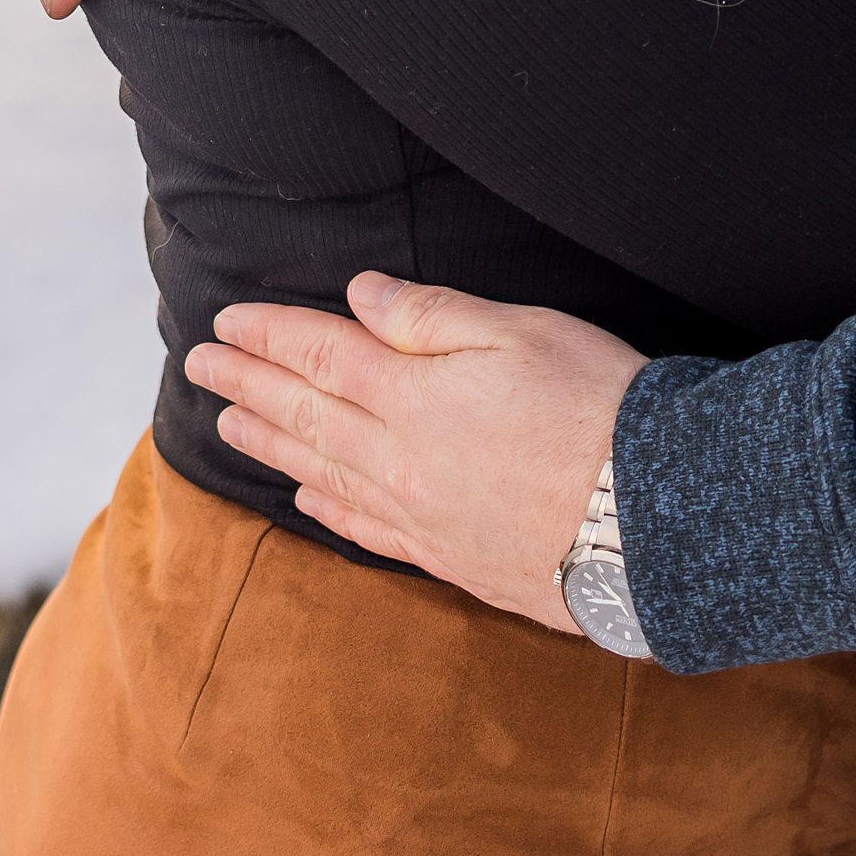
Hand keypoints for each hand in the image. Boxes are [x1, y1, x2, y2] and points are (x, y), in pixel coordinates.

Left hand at [185, 275, 647, 634]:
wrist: (656, 519)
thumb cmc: (601, 408)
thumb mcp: (522, 332)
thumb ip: (431, 316)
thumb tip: (359, 297)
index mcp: (413, 395)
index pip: (319, 354)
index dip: (268, 334)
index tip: (225, 320)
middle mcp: (399, 459)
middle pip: (304, 414)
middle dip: (246, 385)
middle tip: (198, 366)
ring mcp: (419, 515)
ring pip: (320, 472)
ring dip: (268, 444)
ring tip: (227, 425)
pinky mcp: (448, 558)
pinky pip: (363, 529)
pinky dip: (324, 507)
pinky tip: (304, 496)